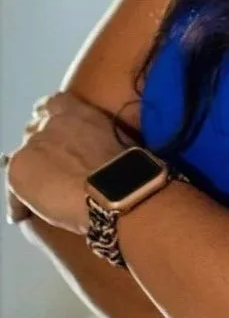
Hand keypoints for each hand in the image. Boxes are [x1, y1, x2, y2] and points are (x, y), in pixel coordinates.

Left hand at [6, 92, 126, 233]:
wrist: (112, 190)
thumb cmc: (127, 170)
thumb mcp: (119, 144)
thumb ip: (100, 140)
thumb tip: (100, 155)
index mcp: (78, 111)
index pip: (55, 102)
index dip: (50, 116)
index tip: (54, 128)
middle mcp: (51, 122)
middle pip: (33, 130)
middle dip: (40, 147)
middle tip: (50, 167)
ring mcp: (33, 144)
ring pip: (21, 157)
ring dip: (30, 172)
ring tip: (38, 191)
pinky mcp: (19, 168)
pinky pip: (12, 188)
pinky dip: (17, 202)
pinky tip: (22, 215)